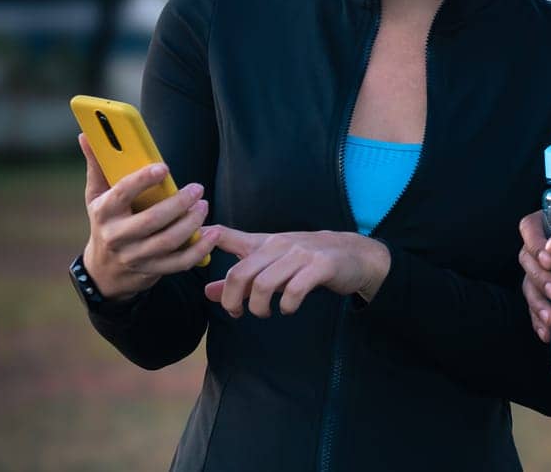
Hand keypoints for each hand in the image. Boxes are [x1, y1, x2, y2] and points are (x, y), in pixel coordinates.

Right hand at [79, 133, 218, 301]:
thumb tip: (87, 135)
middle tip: (198, 188)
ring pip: (167, 242)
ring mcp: (135, 256)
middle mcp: (117, 236)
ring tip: (204, 205)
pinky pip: (179, 262)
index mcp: (104, 212)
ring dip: (191, 223)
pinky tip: (212, 233)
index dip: (142, 180)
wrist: (105, 269)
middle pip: (151, 220)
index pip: (122, 193)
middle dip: (177, 204)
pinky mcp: (152, 270)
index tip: (164, 167)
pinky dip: (199, 249)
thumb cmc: (106, 221)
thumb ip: (98, 165)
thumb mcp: (97, 195)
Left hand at [201, 227, 390, 317]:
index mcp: (265, 243)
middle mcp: (280, 245)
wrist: (355, 255)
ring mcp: (301, 255)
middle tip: (237, 313)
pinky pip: (294, 290)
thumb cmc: (308, 261)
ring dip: (258, 307)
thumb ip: (241, 276)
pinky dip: (286, 305)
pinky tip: (288, 308)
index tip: (196, 243)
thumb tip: (207, 292)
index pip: (228, 238)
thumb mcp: (273, 265)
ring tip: (266, 313)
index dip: (208, 238)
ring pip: (263, 285)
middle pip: (240, 273)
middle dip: (232, 300)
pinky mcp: (321, 266)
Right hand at [518, 211, 550, 341]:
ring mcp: (537, 270)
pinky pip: (534, 305)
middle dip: (542, 279)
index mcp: (546, 224)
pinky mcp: (541, 291)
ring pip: (528, 285)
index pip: (529, 227)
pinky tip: (546, 334)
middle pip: (527, 260)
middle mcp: (537, 247)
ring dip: (538, 304)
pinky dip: (538, 320)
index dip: (535, 244)